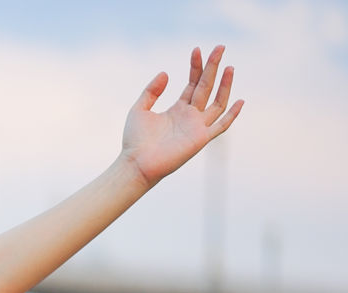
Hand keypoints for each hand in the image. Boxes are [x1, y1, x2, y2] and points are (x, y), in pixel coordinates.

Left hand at [120, 45, 243, 187]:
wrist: (136, 163)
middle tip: (219, 47)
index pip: (193, 83)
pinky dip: (231, 115)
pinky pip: (221, 126)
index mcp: (178, 109)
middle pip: (206, 87)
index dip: (196, 67)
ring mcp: (197, 127)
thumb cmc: (135, 140)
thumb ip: (151, 91)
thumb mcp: (139, 109)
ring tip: (229, 66)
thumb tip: (166, 73)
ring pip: (217, 102)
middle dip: (213, 67)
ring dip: (224, 85)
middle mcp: (190, 116)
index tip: (197, 50)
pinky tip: (240, 101)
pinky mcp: (200, 139)